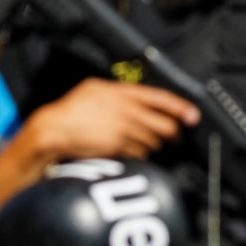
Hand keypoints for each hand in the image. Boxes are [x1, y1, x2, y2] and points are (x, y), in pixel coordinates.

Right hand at [24, 78, 198, 161]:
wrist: (52, 130)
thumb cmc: (71, 111)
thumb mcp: (95, 90)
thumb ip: (118, 93)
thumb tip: (138, 99)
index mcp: (122, 92)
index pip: (160, 98)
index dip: (180, 107)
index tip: (193, 116)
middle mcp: (126, 109)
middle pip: (164, 124)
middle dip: (173, 134)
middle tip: (176, 138)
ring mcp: (123, 129)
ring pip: (153, 141)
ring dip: (155, 146)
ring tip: (150, 145)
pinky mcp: (118, 146)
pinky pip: (141, 153)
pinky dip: (141, 155)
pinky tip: (135, 153)